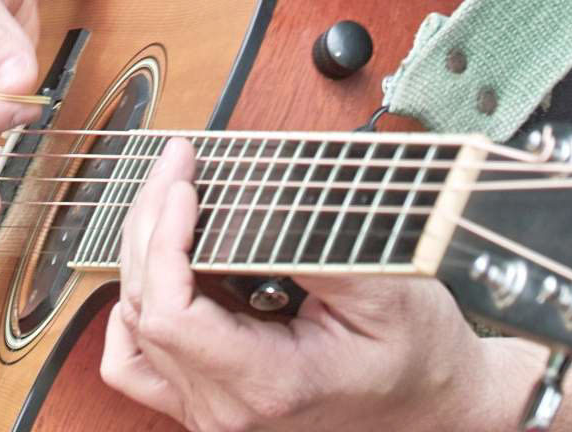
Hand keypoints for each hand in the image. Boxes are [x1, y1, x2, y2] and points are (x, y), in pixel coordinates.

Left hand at [101, 137, 495, 431]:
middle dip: (152, 223)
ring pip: (133, 331)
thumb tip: (256, 203)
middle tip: (177, 165)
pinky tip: (157, 270)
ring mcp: (212, 412)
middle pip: (143, 310)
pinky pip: (141, 363)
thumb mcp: (387, 292)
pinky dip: (135, 312)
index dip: (164, 239)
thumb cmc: (421, 358)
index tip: (185, 185)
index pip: (170, 312)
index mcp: (264, 385)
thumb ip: (315, 250)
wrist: (437, 407)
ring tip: (169, 200)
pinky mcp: (211, 402)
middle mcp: (225, 410)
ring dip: (142, 257)